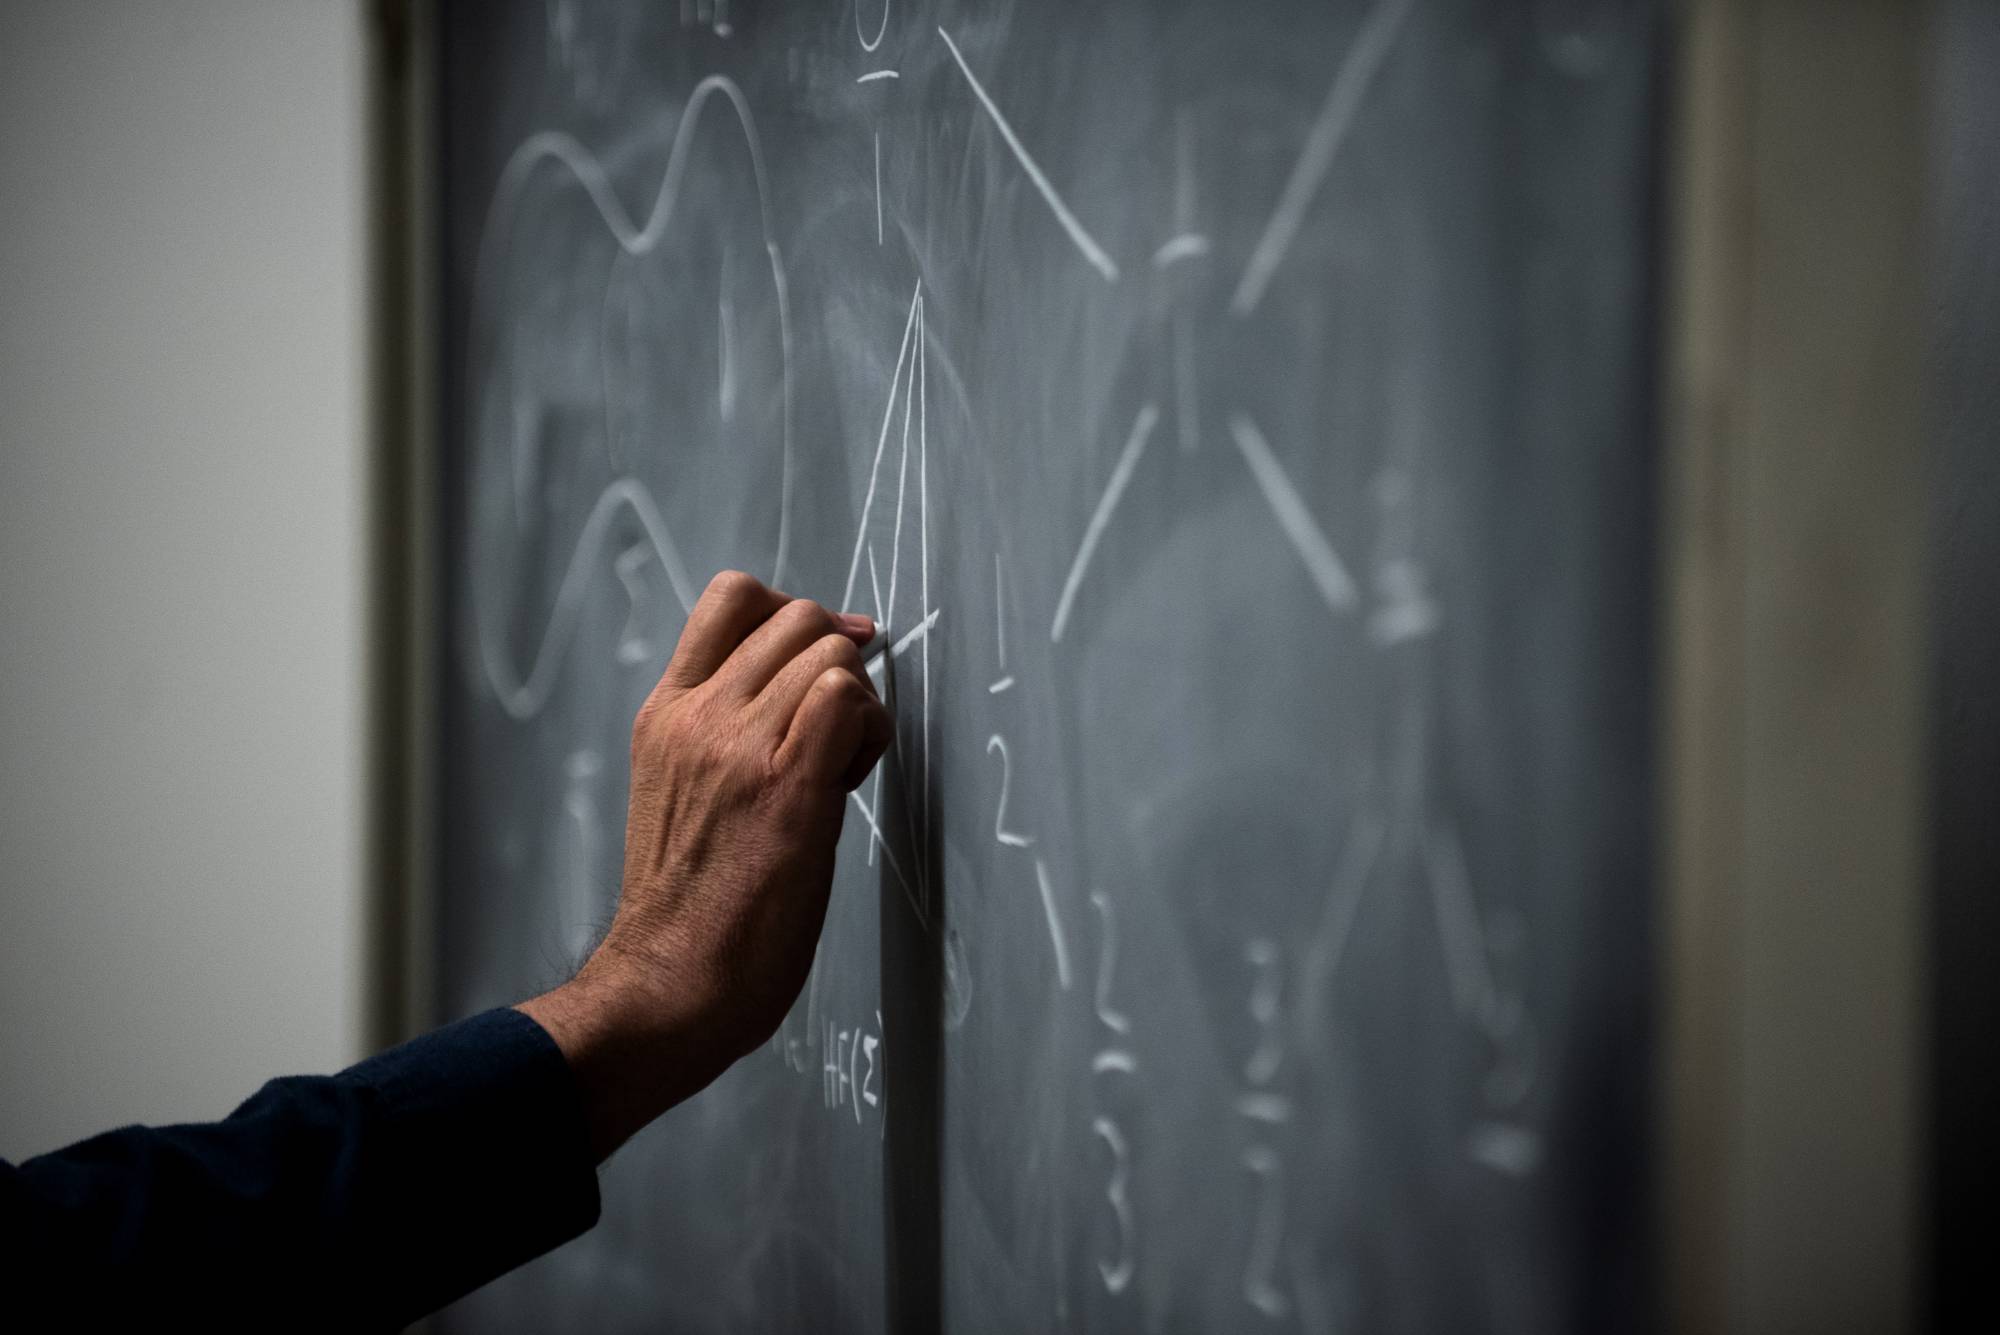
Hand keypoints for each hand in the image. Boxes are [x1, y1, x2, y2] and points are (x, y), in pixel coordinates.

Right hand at [516, 570, 892, 1159]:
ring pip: (830, 652)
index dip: (796, 610)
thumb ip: (722, 734)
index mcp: (667, 713)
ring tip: (841, 767)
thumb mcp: (679, 790)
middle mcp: (699, 716)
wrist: (668, 981)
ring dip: (860, 703)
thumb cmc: (688, 908)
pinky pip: (846, 698)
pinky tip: (852, 779)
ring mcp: (739, 747)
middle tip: (836, 731)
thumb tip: (798, 695)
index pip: (732, 597)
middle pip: (798, 616)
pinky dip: (869, 728)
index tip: (826, 655)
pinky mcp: (785, 787)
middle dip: (837, 660)